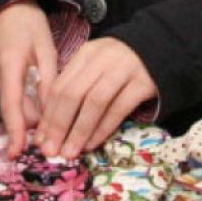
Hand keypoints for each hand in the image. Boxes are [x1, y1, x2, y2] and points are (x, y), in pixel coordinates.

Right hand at [0, 1, 57, 156]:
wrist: (7, 10)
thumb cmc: (29, 26)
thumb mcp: (46, 49)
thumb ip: (48, 81)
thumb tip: (49, 115)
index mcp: (8, 65)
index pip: (11, 105)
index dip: (15, 131)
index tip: (18, 154)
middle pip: (13, 111)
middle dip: (34, 122)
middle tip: (58, 125)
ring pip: (12, 108)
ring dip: (30, 112)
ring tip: (51, 108)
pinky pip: (9, 101)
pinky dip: (24, 105)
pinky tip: (38, 98)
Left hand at [34, 36, 156, 158]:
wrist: (162, 48)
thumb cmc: (121, 63)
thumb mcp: (96, 65)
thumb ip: (77, 85)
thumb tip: (51, 124)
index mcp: (86, 54)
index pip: (60, 84)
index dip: (48, 114)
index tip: (39, 138)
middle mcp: (102, 59)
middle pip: (73, 92)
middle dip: (58, 124)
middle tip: (50, 150)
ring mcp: (123, 69)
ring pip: (94, 101)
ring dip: (79, 130)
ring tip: (69, 152)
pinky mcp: (143, 82)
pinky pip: (119, 108)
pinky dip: (103, 128)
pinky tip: (92, 144)